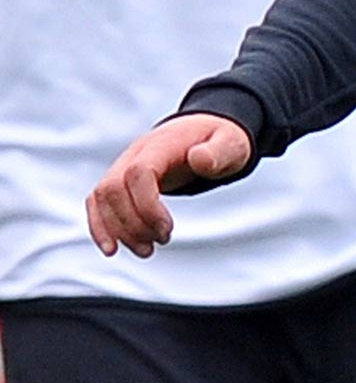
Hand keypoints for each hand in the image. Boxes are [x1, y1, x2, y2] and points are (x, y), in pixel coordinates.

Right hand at [86, 113, 252, 257]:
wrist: (202, 131)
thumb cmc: (218, 140)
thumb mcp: (230, 142)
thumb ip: (218, 151)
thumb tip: (200, 160)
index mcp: (161, 145)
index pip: (138, 173)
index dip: (146, 205)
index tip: (168, 228)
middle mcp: (135, 154)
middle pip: (113, 189)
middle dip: (133, 223)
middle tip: (162, 241)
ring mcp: (123, 166)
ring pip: (102, 198)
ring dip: (118, 230)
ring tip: (147, 250)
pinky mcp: (120, 180)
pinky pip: (97, 202)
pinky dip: (99, 226)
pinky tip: (112, 248)